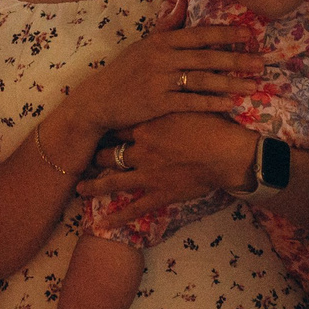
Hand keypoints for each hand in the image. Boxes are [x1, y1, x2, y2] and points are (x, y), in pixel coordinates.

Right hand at [62, 17, 259, 136]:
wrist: (97, 101)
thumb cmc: (122, 72)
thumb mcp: (142, 45)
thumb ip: (166, 27)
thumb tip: (182, 1)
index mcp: (161, 42)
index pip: (199, 34)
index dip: (225, 33)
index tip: (249, 34)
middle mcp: (162, 58)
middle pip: (207, 57)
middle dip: (237, 59)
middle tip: (261, 63)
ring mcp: (160, 81)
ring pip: (202, 80)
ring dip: (230, 83)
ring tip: (253, 86)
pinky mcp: (157, 103)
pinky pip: (191, 102)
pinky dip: (211, 103)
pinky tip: (230, 104)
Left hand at [75, 112, 250, 211]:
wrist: (228, 154)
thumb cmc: (213, 126)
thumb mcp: (188, 105)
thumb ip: (170, 100)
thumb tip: (166, 84)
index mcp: (147, 127)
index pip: (117, 127)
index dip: (106, 129)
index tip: (96, 130)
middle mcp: (141, 151)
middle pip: (109, 153)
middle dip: (95, 157)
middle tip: (85, 159)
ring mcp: (148, 175)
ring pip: (113, 180)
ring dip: (94, 186)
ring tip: (80, 189)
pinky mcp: (159, 194)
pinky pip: (134, 208)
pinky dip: (118, 216)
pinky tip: (102, 224)